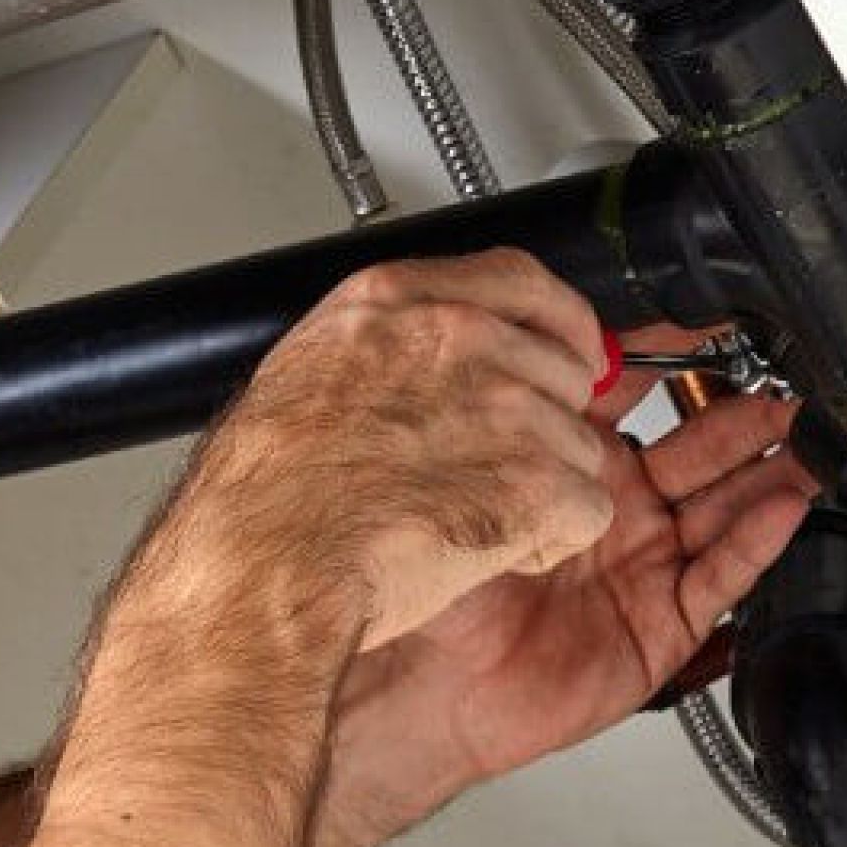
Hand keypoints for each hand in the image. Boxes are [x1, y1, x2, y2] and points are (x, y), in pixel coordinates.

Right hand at [131, 248, 618, 658]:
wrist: (261, 566)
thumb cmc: (263, 502)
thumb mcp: (302, 376)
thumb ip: (381, 352)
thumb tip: (424, 365)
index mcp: (395, 303)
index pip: (520, 281)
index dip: (553, 327)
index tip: (562, 353)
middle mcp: (460, 340)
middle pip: (561, 371)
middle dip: (539, 426)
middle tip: (480, 473)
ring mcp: (506, 407)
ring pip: (576, 448)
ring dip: (536, 493)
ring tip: (459, 521)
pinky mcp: (535, 480)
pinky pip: (585, 511)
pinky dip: (547, 544)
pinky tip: (485, 553)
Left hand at [305, 335, 817, 846]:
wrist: (433, 688)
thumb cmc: (439, 596)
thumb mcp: (480, 493)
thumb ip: (523, 426)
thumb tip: (554, 355)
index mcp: (573, 467)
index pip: (641, 395)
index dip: (680, 356)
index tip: (717, 319)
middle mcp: (619, 511)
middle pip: (705, 448)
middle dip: (750, 413)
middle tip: (788, 382)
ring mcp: (648, 564)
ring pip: (727, 507)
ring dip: (772, 471)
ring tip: (809, 439)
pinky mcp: (665, 623)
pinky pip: (720, 577)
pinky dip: (754, 543)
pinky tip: (782, 508)